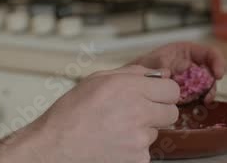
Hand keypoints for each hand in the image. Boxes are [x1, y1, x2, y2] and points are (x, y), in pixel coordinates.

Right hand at [0, 65, 179, 162]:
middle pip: (171, 112)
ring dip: (142, 131)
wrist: (54, 148)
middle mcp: (138, 111)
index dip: (163, 92)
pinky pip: (145, 151)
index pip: (172, 89)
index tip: (156, 95)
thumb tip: (159, 74)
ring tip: (115, 129)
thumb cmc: (69, 115)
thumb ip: (132, 73)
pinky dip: (133, 149)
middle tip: (137, 113)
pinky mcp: (138, 159)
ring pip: (156, 132)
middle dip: (158, 112)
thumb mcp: (97, 80)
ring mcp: (139, 139)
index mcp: (129, 88)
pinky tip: (113, 143)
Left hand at [127, 42, 226, 103]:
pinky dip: (199, 102)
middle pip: (211, 71)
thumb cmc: (143, 67)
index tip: (218, 74)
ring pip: (207, 86)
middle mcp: (192, 65)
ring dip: (207, 94)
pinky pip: (199, 97)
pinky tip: (195, 105)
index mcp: (187, 51)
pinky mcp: (189, 93)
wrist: (135, 83)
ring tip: (203, 101)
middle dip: (213, 83)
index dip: (217, 61)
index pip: (209, 53)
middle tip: (209, 95)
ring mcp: (192, 79)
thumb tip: (169, 72)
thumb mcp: (150, 62)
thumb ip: (160, 64)